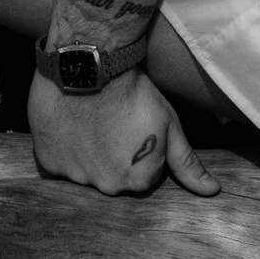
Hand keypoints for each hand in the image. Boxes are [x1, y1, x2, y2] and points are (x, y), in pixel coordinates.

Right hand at [29, 69, 219, 196]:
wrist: (89, 66)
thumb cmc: (134, 94)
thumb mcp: (169, 125)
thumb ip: (187, 164)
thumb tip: (212, 191)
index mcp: (139, 181)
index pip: (146, 175)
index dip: (144, 149)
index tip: (139, 129)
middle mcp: (106, 188)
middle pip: (115, 177)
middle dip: (117, 156)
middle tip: (116, 124)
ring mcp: (75, 177)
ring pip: (86, 170)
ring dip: (90, 153)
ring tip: (94, 121)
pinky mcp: (48, 162)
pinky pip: (59, 163)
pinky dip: (65, 149)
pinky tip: (73, 126)